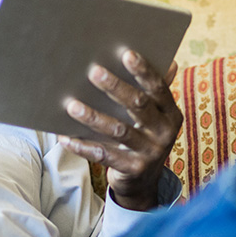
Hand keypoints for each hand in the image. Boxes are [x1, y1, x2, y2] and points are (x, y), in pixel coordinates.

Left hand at [60, 50, 181, 210]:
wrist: (144, 182)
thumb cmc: (143, 136)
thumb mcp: (154, 115)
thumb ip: (154, 91)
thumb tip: (167, 59)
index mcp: (171, 113)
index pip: (159, 88)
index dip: (143, 71)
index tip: (126, 54)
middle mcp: (165, 132)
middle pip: (138, 105)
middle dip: (115, 87)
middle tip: (93, 71)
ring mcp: (150, 153)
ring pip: (118, 130)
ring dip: (93, 117)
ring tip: (71, 105)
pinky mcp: (133, 169)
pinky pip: (104, 155)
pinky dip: (82, 146)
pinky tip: (64, 137)